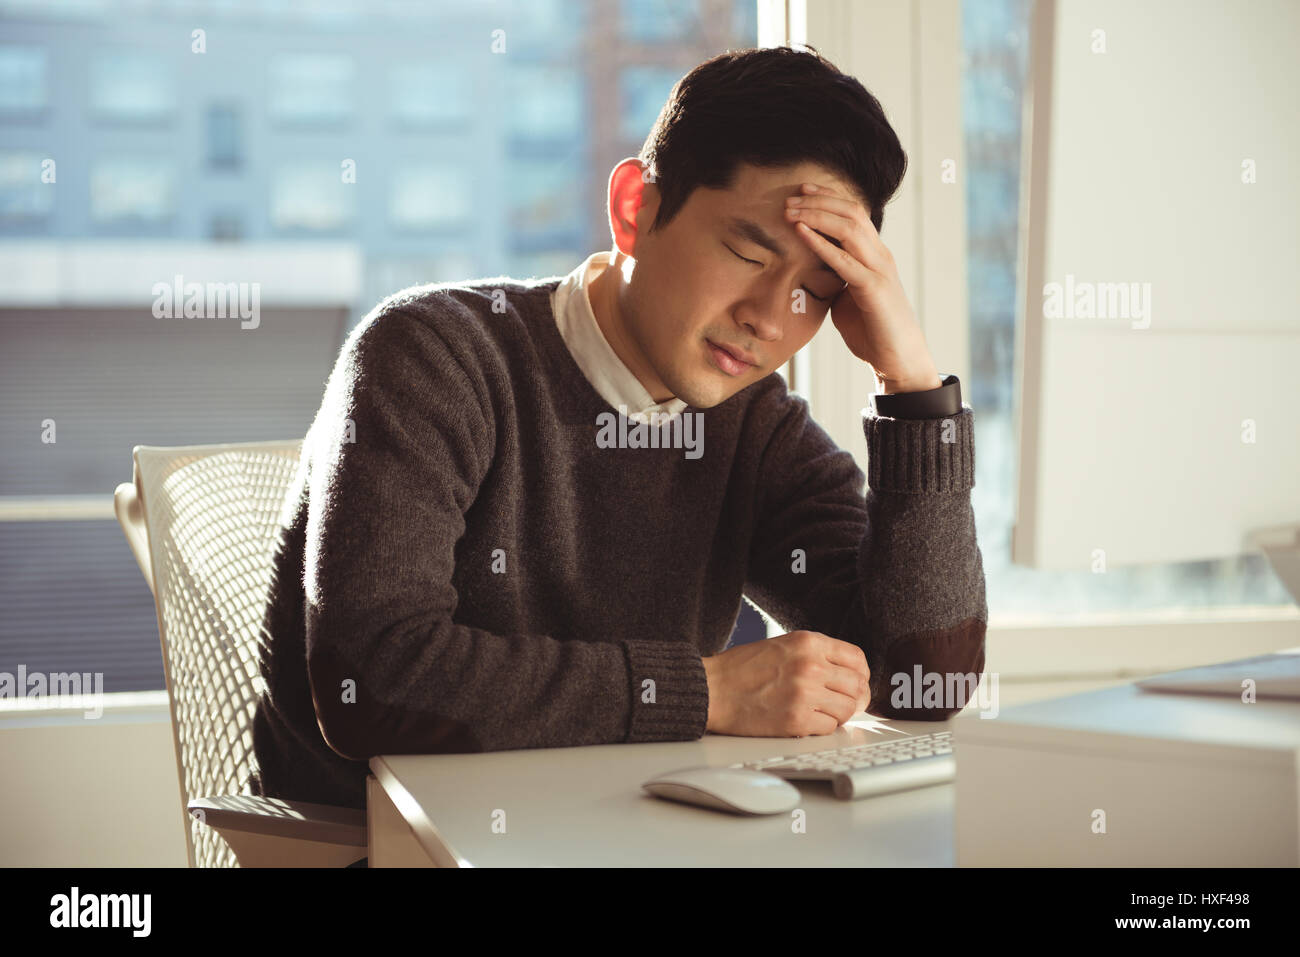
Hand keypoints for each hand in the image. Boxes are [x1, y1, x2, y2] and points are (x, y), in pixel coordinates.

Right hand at [702, 630, 870, 736]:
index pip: (856, 659)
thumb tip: (847, 674)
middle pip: (857, 686)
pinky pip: (829, 728)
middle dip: (856, 698)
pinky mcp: (796, 720)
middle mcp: (810, 665)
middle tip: (847, 704)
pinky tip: (807, 721)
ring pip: (847, 710)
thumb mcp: (782, 645)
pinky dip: (822, 727)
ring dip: (839, 714)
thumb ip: (815, 654)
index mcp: (807, 642)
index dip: (861, 674)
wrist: (712, 690)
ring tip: (822, 712)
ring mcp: (805, 694)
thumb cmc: (741, 669)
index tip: (857, 682)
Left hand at [785, 183, 940, 392]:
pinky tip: (801, 233)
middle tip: (790, 198)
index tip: (802, 191)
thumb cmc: (873, 331)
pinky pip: (844, 260)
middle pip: (851, 213)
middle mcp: (880, 256)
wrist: (898, 360)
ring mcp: (879, 270)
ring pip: (849, 229)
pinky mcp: (874, 290)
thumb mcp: (848, 298)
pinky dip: (821, 244)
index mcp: (875, 255)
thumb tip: (811, 273)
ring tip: (791, 211)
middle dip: (819, 201)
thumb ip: (835, 279)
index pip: (853, 214)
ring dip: (816, 216)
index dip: (828, 198)